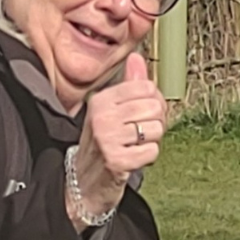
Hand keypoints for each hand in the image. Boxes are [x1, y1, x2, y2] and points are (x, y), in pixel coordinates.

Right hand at [71, 52, 164, 224]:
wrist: (84, 182)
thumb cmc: (103, 144)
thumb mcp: (110, 111)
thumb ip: (128, 84)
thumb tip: (136, 57)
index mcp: (101, 100)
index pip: (147, 87)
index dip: (153, 102)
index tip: (142, 115)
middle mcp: (102, 116)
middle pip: (154, 108)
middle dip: (154, 123)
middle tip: (139, 135)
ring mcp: (108, 139)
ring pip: (156, 130)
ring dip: (151, 142)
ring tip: (134, 146)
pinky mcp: (117, 161)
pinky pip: (152, 152)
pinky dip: (147, 158)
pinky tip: (132, 159)